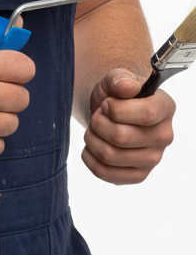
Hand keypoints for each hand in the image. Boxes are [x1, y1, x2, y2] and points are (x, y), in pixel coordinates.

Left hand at [82, 68, 174, 184]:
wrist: (110, 114)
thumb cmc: (116, 96)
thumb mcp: (115, 79)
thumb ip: (120, 79)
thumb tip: (127, 87)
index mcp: (165, 108)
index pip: (147, 114)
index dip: (117, 109)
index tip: (106, 104)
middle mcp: (164, 136)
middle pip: (121, 137)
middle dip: (98, 123)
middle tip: (98, 116)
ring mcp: (153, 159)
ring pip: (109, 155)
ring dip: (91, 139)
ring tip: (94, 129)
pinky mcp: (138, 176)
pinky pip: (104, 172)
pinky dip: (89, 157)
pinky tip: (93, 145)